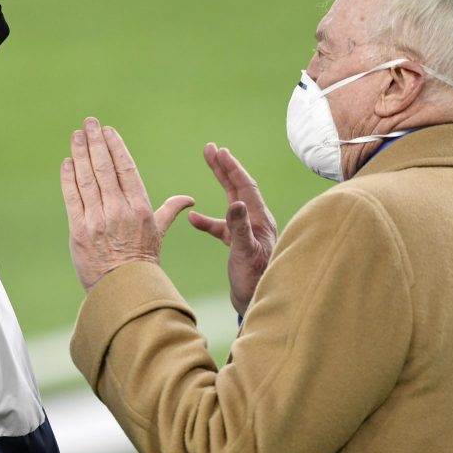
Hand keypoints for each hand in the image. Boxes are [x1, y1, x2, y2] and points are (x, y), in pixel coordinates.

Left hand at [61, 118, 193, 289]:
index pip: (126, 169)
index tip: (108, 131)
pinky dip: (69, 178)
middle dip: (96, 142)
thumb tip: (188, 199)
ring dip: (80, 154)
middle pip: (104, 168)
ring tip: (76, 136)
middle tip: (89, 123)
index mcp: (140, 208)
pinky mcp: (78, 231)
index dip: (116, 147)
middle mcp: (118, 210)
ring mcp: (97, 220)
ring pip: (87, 179)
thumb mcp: (159, 233)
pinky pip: (72, 198)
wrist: (124, 290)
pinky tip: (68, 162)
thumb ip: (170, 210)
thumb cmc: (144, 260)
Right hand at [188, 143, 277, 315]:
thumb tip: (235, 202)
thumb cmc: (255, 281)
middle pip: (239, 187)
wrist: (259, 304)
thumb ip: (239, 228)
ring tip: (211, 164)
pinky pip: (223, 227)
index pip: (245, 186)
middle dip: (225, 167)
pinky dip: (208, 221)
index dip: (232, 167)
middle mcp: (256, 222)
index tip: (219, 151)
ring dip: (221, 183)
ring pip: (232, 201)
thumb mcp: (245, 253)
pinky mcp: (241, 246)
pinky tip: (193, 219)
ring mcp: (249, 233)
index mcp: (259, 220)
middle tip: (211, 148)